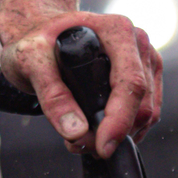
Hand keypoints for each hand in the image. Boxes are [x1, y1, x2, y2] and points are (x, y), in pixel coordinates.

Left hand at [0, 7, 161, 155]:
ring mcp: (145, 61)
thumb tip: (76, 131)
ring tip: (82, 137)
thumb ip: (52, 94)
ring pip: (146, 113)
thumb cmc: (38, 40)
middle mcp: (138, 44)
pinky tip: (97, 129)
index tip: (102, 146)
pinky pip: (144, 113)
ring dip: (119, 135)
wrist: (41, 32)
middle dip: (114, 133)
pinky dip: (123, 129)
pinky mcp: (145, 77)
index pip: (131, 83)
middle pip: (142, 103)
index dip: (119, 121)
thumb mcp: (31, 60)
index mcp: (117, 31)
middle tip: (79, 144)